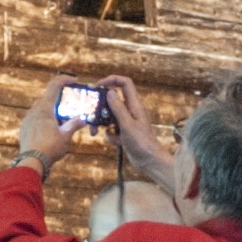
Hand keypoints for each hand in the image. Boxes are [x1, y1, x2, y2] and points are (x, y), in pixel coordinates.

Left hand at [18, 79, 87, 168]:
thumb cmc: (49, 148)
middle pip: (47, 98)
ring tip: (62, 122)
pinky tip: (51, 131)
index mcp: (44, 108)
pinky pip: (35, 119)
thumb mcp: (66, 136)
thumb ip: (74, 124)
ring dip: (52, 111)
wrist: (31, 162)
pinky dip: (45, 120)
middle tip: (70, 107)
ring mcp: (28, 120)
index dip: (64, 79)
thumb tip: (82, 119)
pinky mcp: (25, 129)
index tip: (73, 80)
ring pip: (41, 109)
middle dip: (60, 99)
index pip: (54, 85)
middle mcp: (34, 111)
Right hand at [103, 76, 187, 200]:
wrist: (149, 162)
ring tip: (96, 132)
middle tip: (92, 111)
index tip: (99, 85)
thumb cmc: (142, 143)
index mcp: (135, 105)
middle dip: (102, 106)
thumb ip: (118, 108)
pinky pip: (112, 129)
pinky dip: (111, 135)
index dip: (112, 80)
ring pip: (110, 116)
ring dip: (103, 124)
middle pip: (114, 100)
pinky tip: (116, 142)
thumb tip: (110, 92)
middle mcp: (131, 111)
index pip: (125, 84)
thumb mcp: (127, 125)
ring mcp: (127, 122)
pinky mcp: (124, 133)